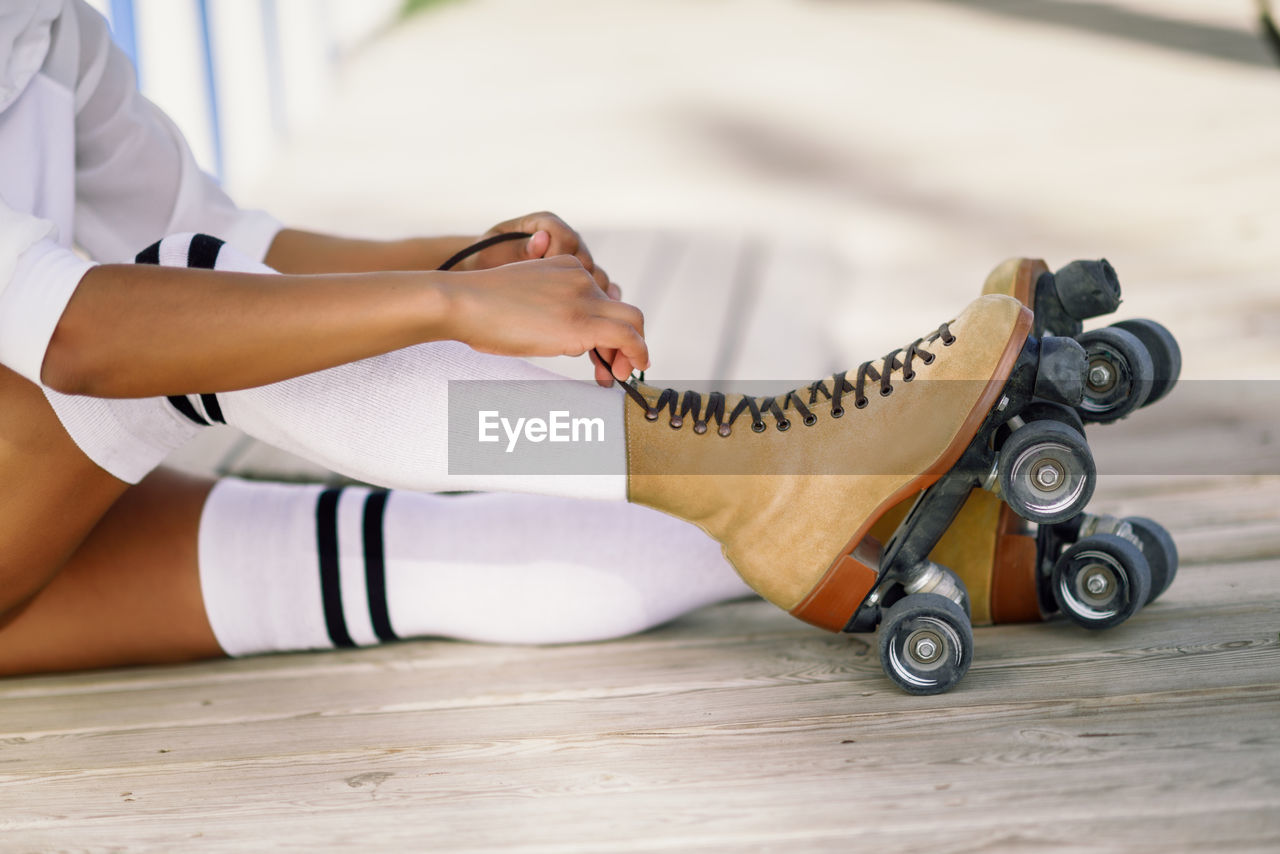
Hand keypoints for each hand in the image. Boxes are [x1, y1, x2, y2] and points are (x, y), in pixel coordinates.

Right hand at [464, 212, 625, 385]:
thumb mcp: (523, 297)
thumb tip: (556, 335)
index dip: (606, 327)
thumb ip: (547, 308)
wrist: (464, 301)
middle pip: (622, 309)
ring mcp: (584, 298)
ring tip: (619, 374)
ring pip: (632, 322)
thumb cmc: (480, 307)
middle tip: (617, 365)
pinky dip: (637, 354)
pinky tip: (627, 371)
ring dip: (633, 351)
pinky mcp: (583, 322)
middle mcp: (580, 277)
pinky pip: (628, 338)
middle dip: (628, 339)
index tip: (600, 350)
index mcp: (566, 267)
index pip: (601, 299)